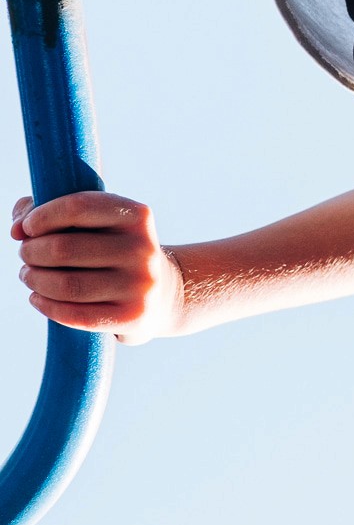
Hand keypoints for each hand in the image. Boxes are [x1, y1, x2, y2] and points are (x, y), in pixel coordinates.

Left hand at [12, 192, 187, 345]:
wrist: (164, 292)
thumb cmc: (114, 250)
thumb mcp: (99, 223)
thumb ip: (53, 211)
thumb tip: (18, 228)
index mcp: (137, 216)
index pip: (78, 208)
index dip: (42, 216)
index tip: (27, 229)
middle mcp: (143, 249)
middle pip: (63, 249)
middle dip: (31, 252)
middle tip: (26, 256)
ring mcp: (140, 285)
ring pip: (65, 285)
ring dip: (34, 279)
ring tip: (29, 276)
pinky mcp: (133, 316)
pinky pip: (74, 315)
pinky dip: (46, 306)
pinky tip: (38, 298)